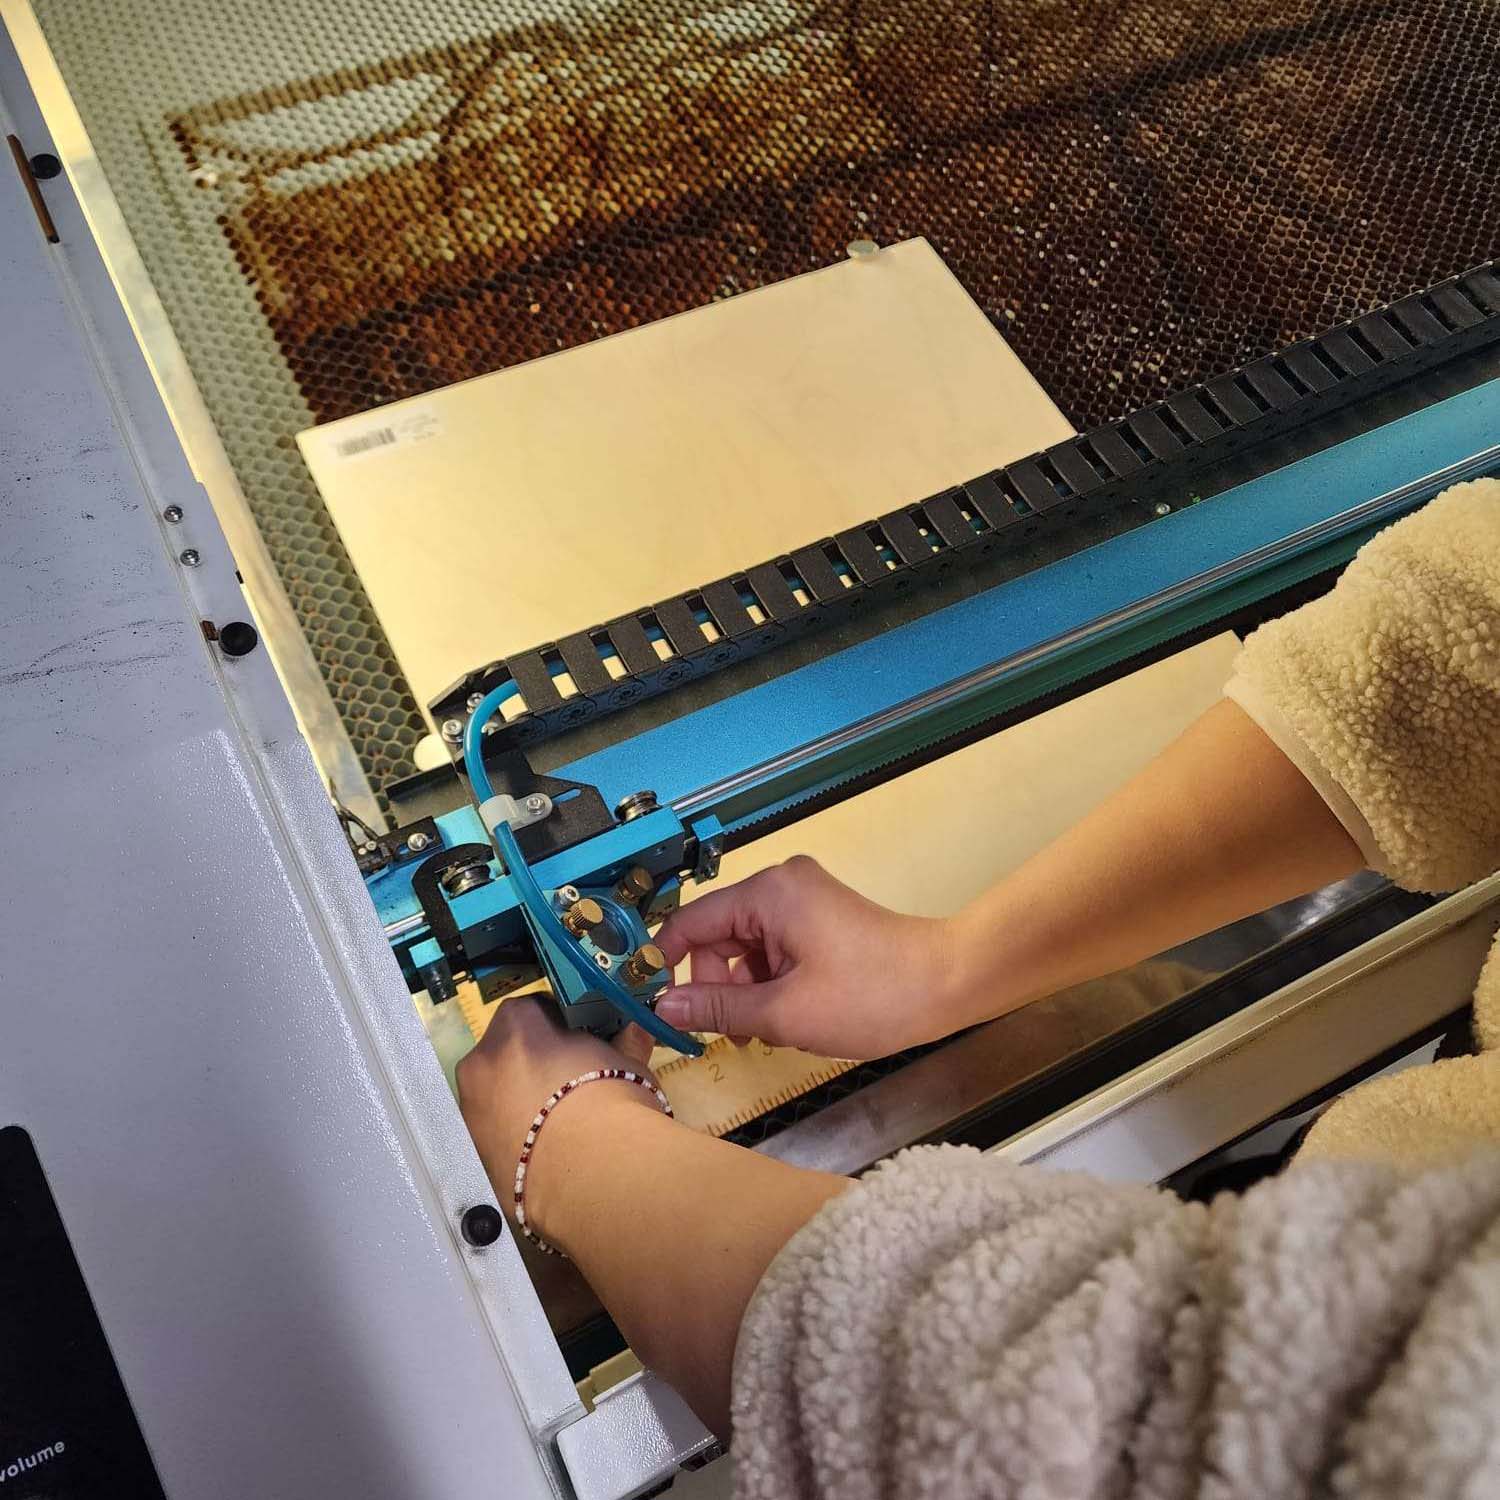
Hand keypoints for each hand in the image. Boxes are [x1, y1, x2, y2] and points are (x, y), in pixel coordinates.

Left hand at [456, 996, 660, 1248]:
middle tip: (576, 1083)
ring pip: (502, 1092)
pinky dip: (519, 1133)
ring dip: (526, 1099)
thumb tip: (635, 1029)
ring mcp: (471, 1105)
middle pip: (512, 1051)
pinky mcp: (473, 1151)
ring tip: (566, 1123)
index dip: (565, 1027)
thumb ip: (626, 1041)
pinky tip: (552, 1149)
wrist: (590, 1175)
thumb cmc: (609, 1101)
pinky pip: (499, 1130)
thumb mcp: (628, 1063)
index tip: (585, 1044)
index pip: (539, 1009)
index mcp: (517, 1021)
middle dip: (540, 1063)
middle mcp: (483, 1056)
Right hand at [654, 855, 959, 1058]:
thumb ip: (717, 1008)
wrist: (948, 985)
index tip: (653, 1005)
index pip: (690, 922)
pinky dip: (770, 983)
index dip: (665, 964)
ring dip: (745, 991)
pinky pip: (773, 949)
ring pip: (744, 948)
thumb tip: (664, 1006)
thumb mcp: (784, 1012)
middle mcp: (781, 885)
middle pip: (717, 936)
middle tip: (731, 1032)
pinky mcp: (820, 918)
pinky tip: (786, 1017)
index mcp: (768, 893)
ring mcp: (803, 900)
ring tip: (767, 1031)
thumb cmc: (871, 996)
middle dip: (715, 986)